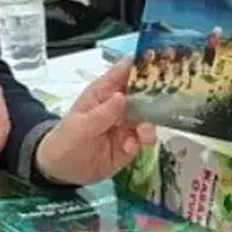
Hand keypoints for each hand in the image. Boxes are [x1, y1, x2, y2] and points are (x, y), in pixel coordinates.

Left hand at [35, 61, 156, 184]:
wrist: (62, 171)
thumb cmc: (66, 140)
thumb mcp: (80, 127)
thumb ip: (102, 114)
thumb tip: (122, 96)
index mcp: (103, 92)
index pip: (124, 72)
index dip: (141, 64)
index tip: (160, 60)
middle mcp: (119, 105)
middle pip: (143, 92)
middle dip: (157, 93)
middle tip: (169, 98)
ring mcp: (126, 124)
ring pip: (149, 116)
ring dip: (150, 122)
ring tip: (143, 132)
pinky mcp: (131, 143)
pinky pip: (145, 138)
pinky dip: (143, 141)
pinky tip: (130, 148)